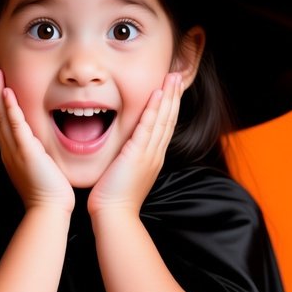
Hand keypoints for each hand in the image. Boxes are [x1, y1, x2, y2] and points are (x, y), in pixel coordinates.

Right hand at [0, 67, 74, 213]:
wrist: (50, 210)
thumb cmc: (48, 191)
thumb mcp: (36, 165)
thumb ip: (33, 151)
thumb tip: (35, 143)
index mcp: (10, 151)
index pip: (0, 120)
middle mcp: (8, 148)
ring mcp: (15, 150)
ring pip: (1, 116)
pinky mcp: (26, 152)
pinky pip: (16, 127)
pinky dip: (10, 109)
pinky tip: (7, 93)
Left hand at [87, 72, 182, 217]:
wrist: (114, 216)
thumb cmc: (114, 199)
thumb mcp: (126, 174)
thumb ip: (129, 159)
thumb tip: (125, 150)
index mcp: (153, 158)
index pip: (165, 126)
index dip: (169, 106)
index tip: (172, 89)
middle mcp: (155, 154)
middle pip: (170, 119)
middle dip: (174, 96)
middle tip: (178, 75)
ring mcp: (149, 153)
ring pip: (163, 119)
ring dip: (168, 96)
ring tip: (173, 77)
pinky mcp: (138, 154)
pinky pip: (149, 127)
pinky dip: (154, 109)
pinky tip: (157, 94)